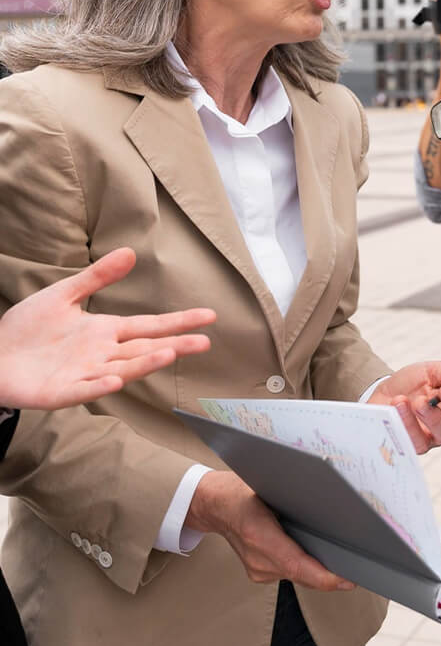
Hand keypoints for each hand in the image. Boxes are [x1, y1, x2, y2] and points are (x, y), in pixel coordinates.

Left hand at [0, 247, 213, 409]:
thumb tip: (130, 252)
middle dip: (176, 345)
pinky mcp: (61, 392)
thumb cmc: (27, 329)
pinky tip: (116, 381)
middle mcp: (102, 354)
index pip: (150, 325)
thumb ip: (97, 277)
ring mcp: (84, 375)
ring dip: (146, 364)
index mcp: (106, 332)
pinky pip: (84, 390)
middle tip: (204, 342)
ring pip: (123, 369)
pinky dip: (101, 387)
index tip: (209, 316)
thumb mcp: (63, 295)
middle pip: (146, 349)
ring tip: (171, 354)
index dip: (179, 321)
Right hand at [187, 470, 354, 590]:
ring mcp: (258, 569)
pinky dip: (307, 568)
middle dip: (331, 575)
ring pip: (298, 576)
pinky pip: (290, 573)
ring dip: (320, 572)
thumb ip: (296, 497)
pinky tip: (322, 558)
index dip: (324, 576)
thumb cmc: (242, 490)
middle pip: (302, 574)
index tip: (347, 580)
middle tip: (361, 570)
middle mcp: (258, 559)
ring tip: (347, 564)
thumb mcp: (269, 485)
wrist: (214, 505)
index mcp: (259, 535)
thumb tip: (329, 499)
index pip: (296, 565)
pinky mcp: (259, 572)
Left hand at [369, 360, 440, 452]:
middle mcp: (438, 430)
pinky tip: (392, 409)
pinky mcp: (401, 445)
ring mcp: (420, 440)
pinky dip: (396, 426)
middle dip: (435, 417)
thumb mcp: (431, 372)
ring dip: (412, 423)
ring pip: (423, 443)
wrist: (385, 391)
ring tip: (401, 402)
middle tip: (422, 400)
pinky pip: (401, 444)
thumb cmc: (413, 384)